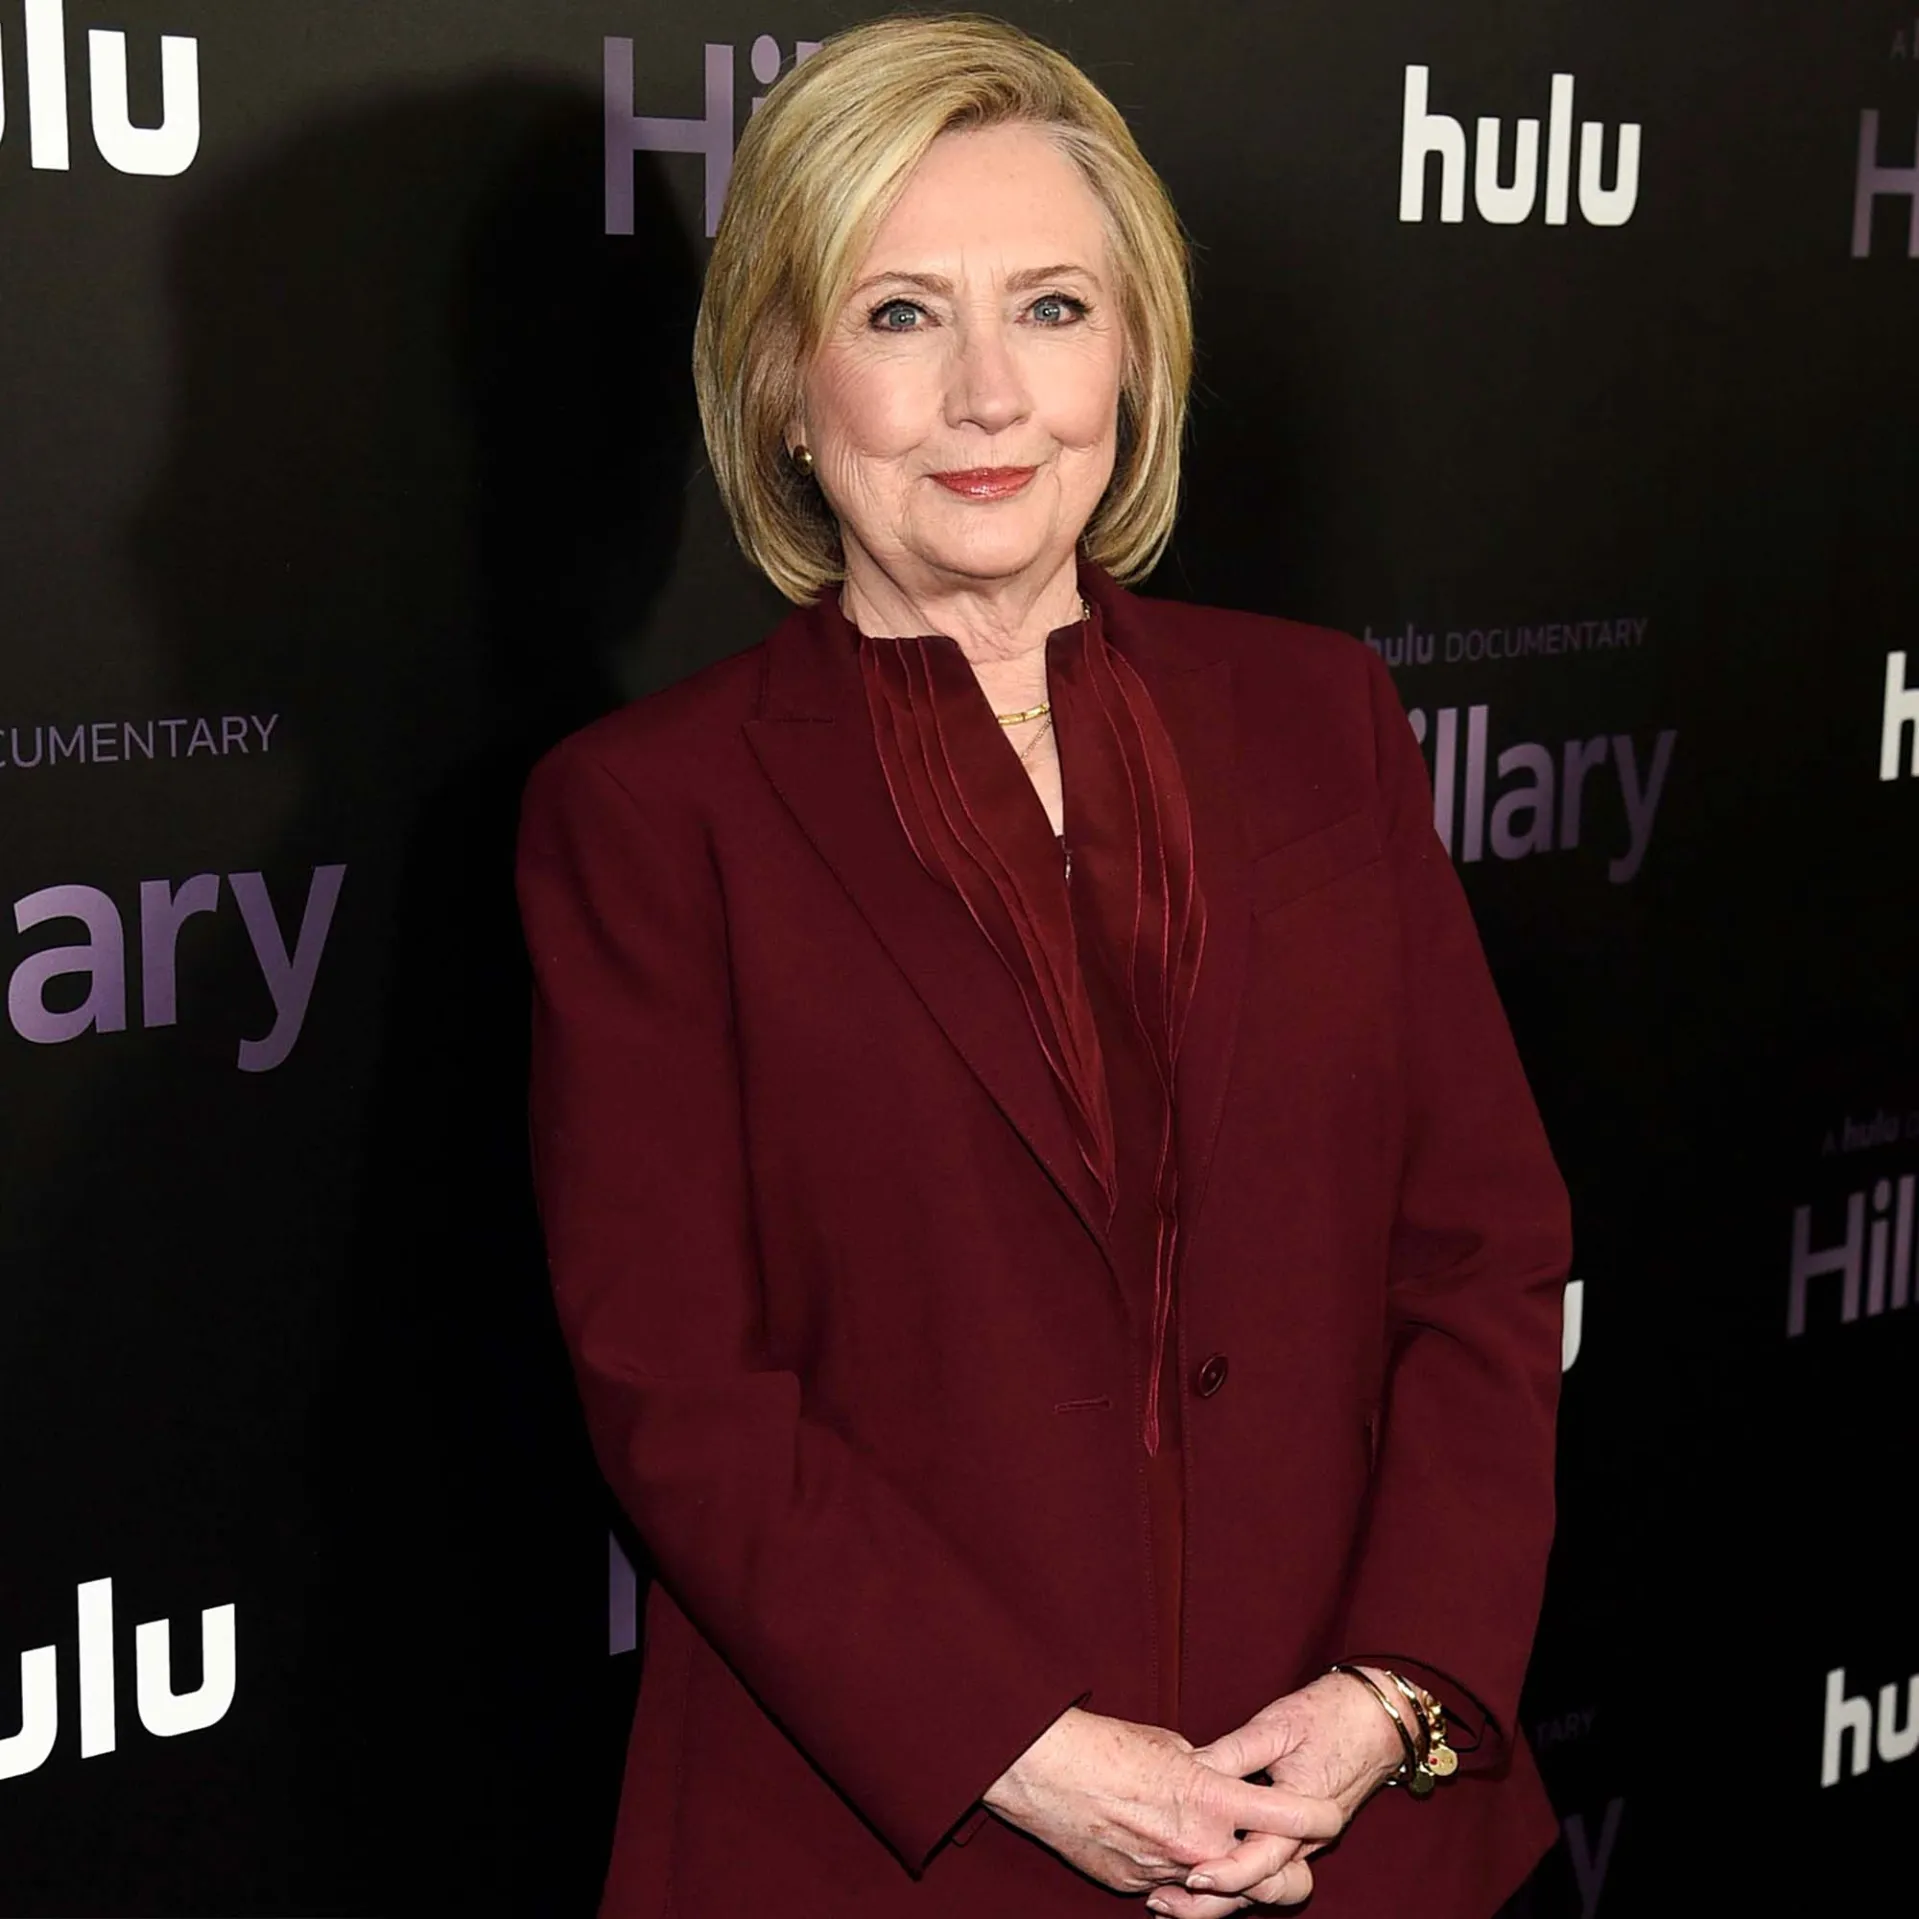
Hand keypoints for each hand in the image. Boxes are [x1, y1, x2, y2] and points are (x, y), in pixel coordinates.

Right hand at [980, 1705, 1344, 1898]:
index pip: (1291, 1817)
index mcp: (1211, 1799)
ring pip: (1226, 1899)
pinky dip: (1182, 1879)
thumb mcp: (1169, 1744)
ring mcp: (1169, 1875)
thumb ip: (1207, 1772)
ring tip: (1223, 1853)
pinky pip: (1178, 1894)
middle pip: (1277, 1886)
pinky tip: (1171, 1855)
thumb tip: (1220, 1782)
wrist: (1043, 1771)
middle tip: (1284, 1852)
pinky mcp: (1138, 1888)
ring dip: (1232, 1880)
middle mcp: (1199, 1846)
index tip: (1330, 1812)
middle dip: (1290, 1873)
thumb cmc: (1105, 1744)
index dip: (1321, 1817)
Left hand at [1142, 1670, 1406, 1914]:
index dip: (1224, 1872)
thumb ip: (1236, 1753)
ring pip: (1262, 1885)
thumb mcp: (1277, 1726)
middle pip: (1259, 1889)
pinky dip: (1235, 1873)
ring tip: (1171, 1892)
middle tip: (1163, 1899)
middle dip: (1213, 1902)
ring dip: (1221, 1894)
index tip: (1189, 1877)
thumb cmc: (1330, 1716)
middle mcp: (1304, 1840)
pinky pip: (1267, 1867)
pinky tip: (1201, 1865)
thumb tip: (1191, 1767)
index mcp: (1301, 1814)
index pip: (1261, 1860)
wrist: (1380, 1719)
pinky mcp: (1300, 1837)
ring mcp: (1304, 1842)